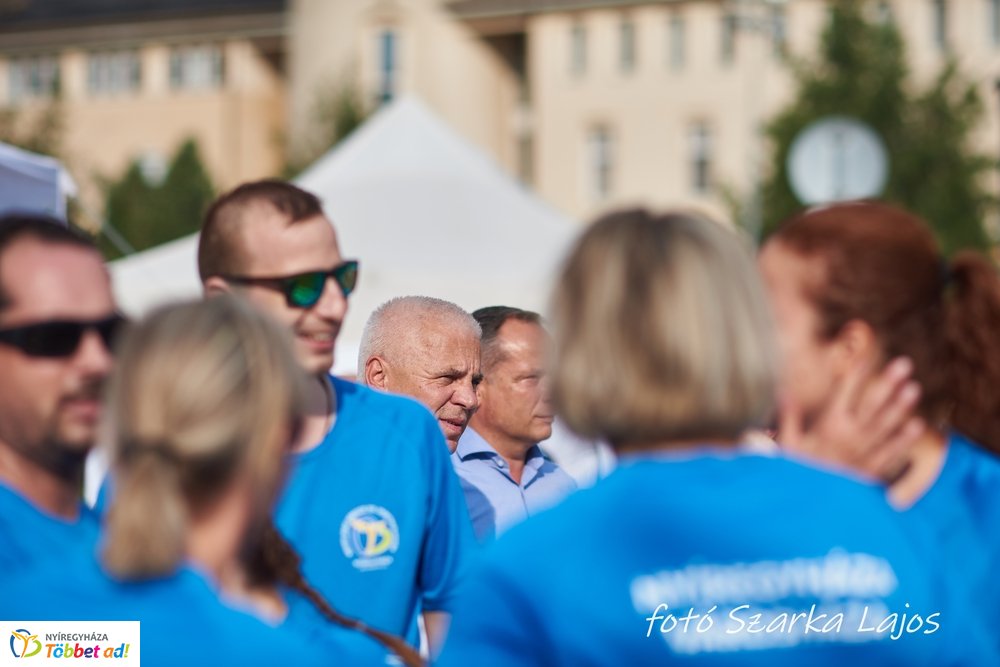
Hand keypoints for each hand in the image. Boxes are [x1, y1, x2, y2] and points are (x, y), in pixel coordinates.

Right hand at [778, 357, 924, 483]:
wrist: (808, 509)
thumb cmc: (794, 472)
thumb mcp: (786, 444)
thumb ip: (788, 417)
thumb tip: (784, 392)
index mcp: (828, 426)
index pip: (844, 393)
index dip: (855, 375)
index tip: (865, 357)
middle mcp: (849, 436)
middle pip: (872, 404)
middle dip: (888, 382)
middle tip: (904, 363)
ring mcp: (863, 452)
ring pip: (885, 424)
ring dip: (901, 405)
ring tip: (914, 387)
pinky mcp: (870, 469)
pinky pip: (891, 452)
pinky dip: (903, 439)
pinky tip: (917, 425)